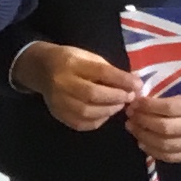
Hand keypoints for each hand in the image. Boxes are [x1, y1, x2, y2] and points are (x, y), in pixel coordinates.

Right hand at [17, 41, 135, 130]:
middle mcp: (62, 82)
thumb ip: (110, 71)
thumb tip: (135, 84)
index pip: (101, 72)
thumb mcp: (89, 57)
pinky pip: (81, 123)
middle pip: (93, 94)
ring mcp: (58, 100)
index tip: (138, 85)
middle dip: (117, 97)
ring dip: (109, 110)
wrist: (41, 69)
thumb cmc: (71, 61)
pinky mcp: (58, 114)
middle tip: (130, 97)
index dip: (122, 80)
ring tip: (118, 105)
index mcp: (72, 63)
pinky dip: (98, 120)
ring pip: (87, 111)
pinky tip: (105, 113)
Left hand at [126, 88, 180, 165]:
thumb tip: (140, 101)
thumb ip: (172, 98)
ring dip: (143, 137)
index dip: (147, 107)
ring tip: (132, 128)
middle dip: (142, 122)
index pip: (168, 108)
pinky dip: (153, 151)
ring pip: (165, 145)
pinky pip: (172, 157)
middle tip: (130, 116)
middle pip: (164, 128)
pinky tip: (143, 142)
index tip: (134, 103)